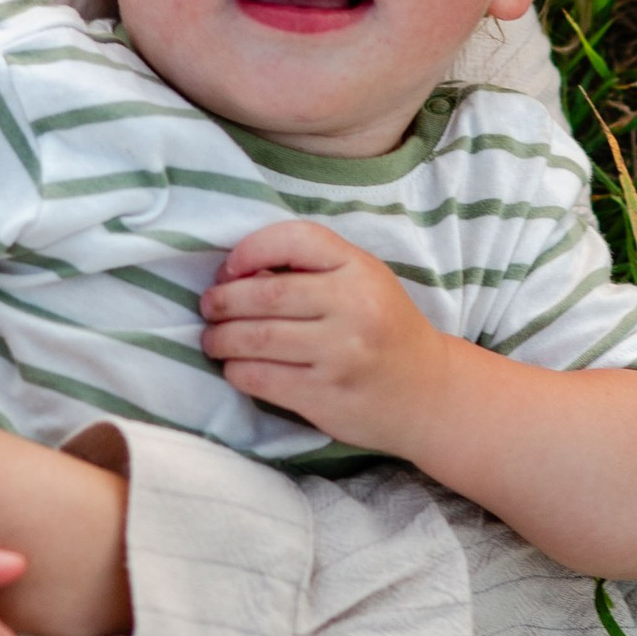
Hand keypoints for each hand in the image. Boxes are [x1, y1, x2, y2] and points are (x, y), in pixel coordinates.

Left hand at [200, 222, 450, 453]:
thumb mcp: (364, 281)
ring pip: (255, 338)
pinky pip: (260, 378)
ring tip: (213, 339)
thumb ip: (313, 268)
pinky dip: (236, 371)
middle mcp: (353, 308)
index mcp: (360, 270)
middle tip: (209, 306)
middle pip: (265, 293)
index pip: (294, 239)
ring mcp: (339, 355)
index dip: (250, 249)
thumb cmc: (384, 328)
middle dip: (222, 300)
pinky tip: (235, 367)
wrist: (427, 393)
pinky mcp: (324, 396)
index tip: (230, 268)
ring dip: (220, 338)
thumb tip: (237, 271)